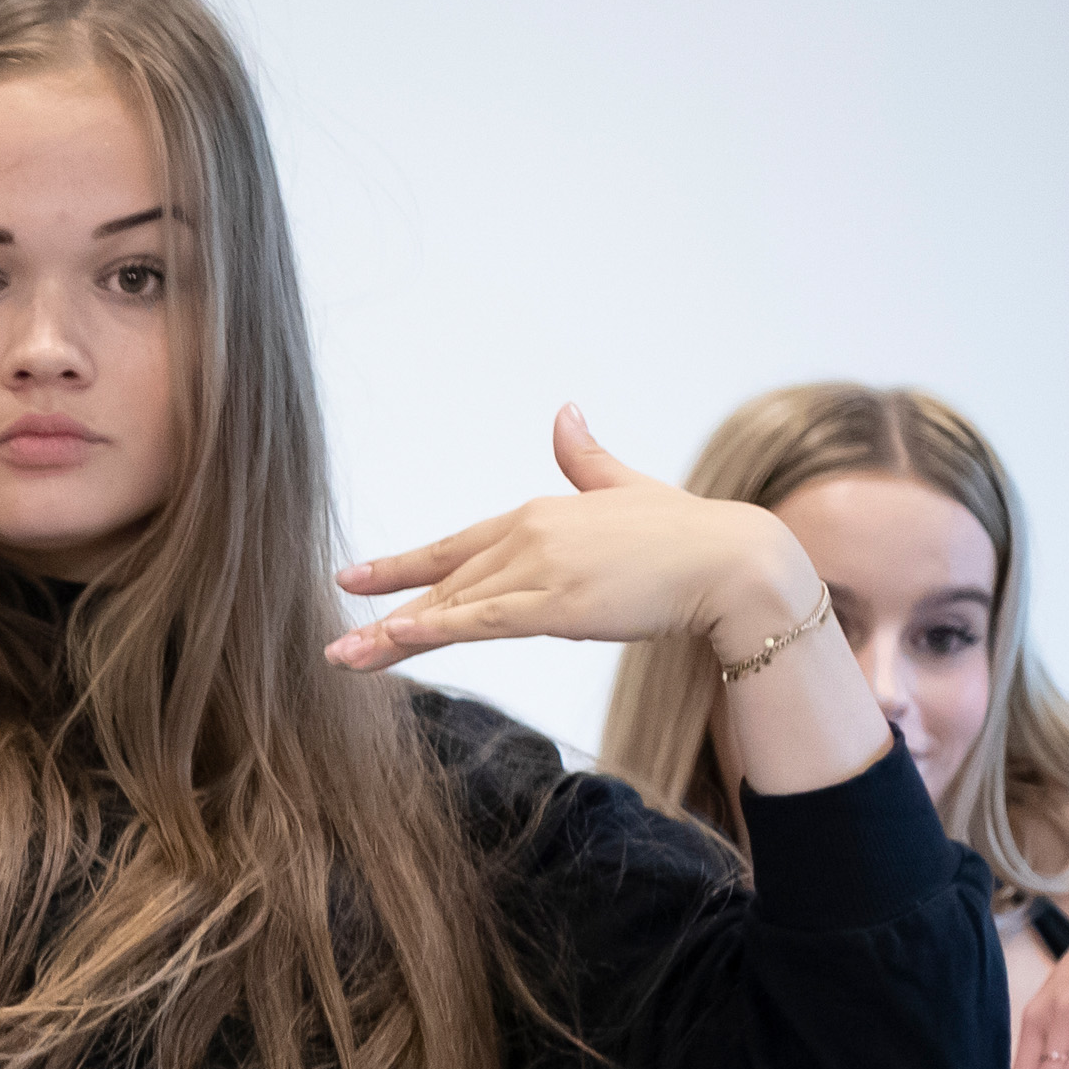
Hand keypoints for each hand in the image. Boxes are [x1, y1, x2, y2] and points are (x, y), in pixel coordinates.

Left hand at [328, 408, 816, 671]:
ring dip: (393, 635)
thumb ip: (586, 458)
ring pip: (451, 607)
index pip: (456, 548)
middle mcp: (530, 537)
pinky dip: (435, 629)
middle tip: (334, 639)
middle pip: (444, 582)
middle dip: (385, 610)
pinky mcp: (556, 604)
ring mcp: (540, 570)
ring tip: (344, 659)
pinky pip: (481, 620)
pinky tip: (393, 638)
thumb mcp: (626, 489)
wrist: (735, 561)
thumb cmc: (689, 532)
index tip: (355, 579)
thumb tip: (564, 410)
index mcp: (540, 515)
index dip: (403, 565)